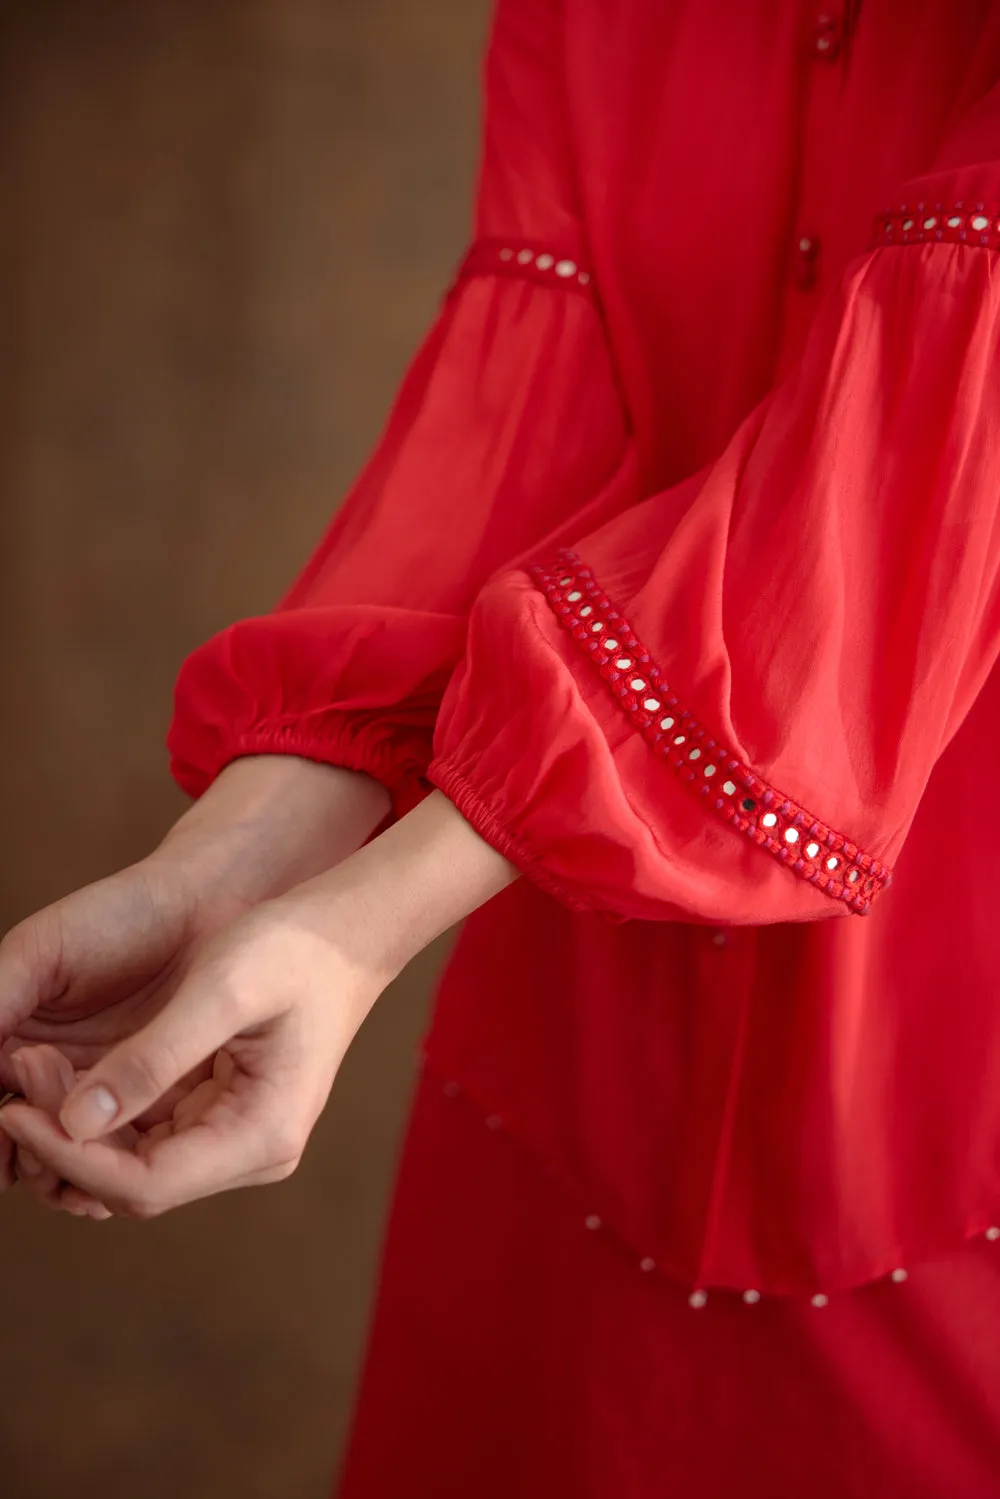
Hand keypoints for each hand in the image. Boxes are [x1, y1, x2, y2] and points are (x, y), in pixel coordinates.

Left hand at [0, 755, 389, 1203]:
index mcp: (263, 1134)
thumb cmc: (295, 950)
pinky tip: (69, 1069)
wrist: (345, 932)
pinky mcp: (223, 1117)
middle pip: (134, 1181)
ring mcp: (238, 1139)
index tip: (16, 1106)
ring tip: (34, 1064)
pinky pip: (146, 1134)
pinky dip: (102, 1108)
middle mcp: (253, 1153)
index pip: (145, 1184)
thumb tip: (75, 1121)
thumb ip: (152, 1058)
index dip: (71, 1154)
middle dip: (67, 1137)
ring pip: (133, 1163)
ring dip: (78, 1124)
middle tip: (21, 1071)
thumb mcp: (222, 990)